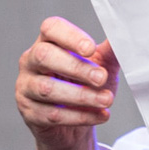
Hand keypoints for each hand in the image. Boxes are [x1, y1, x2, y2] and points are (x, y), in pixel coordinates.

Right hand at [16, 17, 120, 149]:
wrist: (79, 121)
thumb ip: (111, 52)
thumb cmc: (88, 85)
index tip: (91, 49)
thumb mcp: (102, 65)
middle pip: (44, 56)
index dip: (70, 36)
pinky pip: (51, 114)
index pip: (51, 28)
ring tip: (107, 100)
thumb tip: (123, 38)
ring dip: (82, 96)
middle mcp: (31, 61)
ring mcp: (25, 87)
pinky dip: (80, 116)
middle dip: (76, 68)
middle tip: (102, 78)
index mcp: (50, 42)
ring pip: (46, 88)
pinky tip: (100, 115)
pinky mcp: (29, 112)